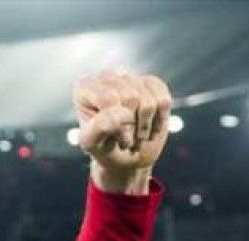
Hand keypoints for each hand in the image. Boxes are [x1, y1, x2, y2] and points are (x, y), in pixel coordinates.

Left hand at [73, 71, 171, 193]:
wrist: (124, 156)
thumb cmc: (103, 147)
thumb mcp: (92, 143)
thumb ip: (99, 127)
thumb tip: (121, 113)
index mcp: (84, 88)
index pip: (109, 98)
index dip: (116, 123)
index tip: (112, 138)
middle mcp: (106, 77)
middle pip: (131, 97)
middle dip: (131, 125)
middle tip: (125, 138)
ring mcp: (131, 77)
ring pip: (148, 101)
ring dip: (144, 126)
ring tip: (135, 134)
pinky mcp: (152, 83)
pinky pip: (164, 100)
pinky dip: (159, 121)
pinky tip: (148, 126)